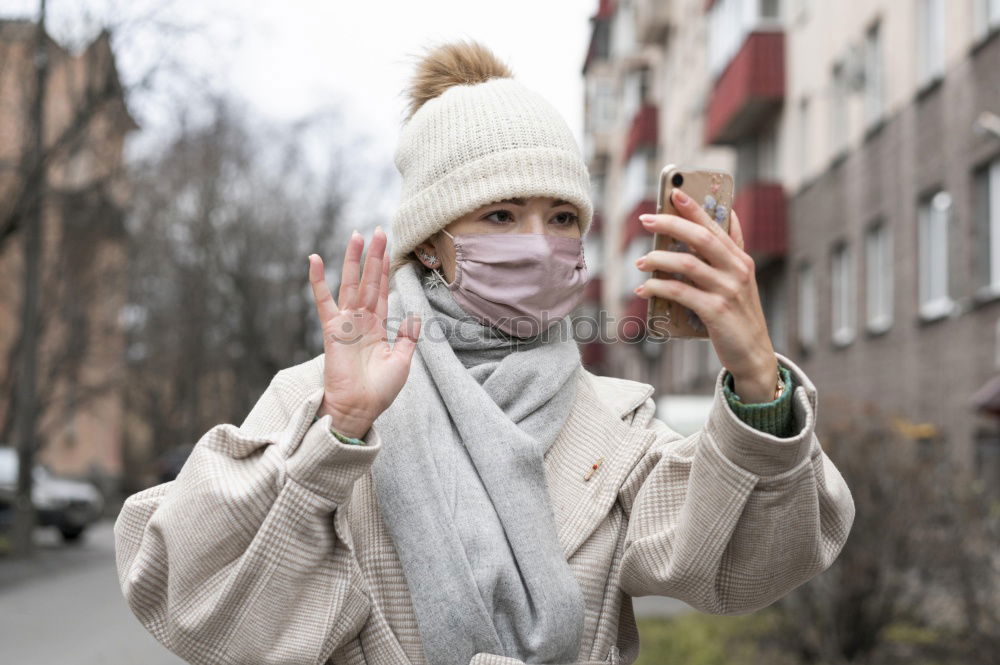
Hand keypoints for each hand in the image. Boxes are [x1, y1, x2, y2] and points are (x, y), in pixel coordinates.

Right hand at [308, 227, 420, 437]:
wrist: (360, 409)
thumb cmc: (380, 391)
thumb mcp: (402, 361)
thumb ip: (407, 337)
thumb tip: (412, 316)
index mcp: (377, 327)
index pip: (382, 291)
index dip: (385, 270)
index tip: (388, 248)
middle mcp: (361, 320)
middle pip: (369, 281)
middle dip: (374, 256)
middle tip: (378, 230)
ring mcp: (346, 322)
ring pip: (352, 284)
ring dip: (354, 260)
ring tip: (357, 235)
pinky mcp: (332, 329)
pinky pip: (323, 301)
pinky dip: (318, 280)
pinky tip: (316, 259)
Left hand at [634, 188, 777, 401]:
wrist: (753, 353)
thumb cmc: (739, 314)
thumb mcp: (741, 279)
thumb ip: (732, 250)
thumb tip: (728, 215)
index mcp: (741, 259)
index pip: (716, 225)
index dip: (695, 208)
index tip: (674, 192)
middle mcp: (737, 270)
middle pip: (701, 238)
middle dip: (671, 226)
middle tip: (646, 221)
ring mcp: (727, 291)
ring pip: (687, 264)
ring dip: (659, 260)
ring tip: (640, 261)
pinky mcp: (716, 312)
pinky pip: (681, 293)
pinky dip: (659, 288)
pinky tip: (644, 289)